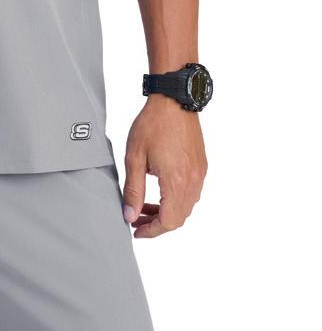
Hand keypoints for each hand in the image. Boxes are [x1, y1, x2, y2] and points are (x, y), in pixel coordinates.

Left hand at [122, 95, 207, 237]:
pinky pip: (192, 192)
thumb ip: (133, 190)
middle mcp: (192, 180)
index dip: (151, 231)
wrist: (173, 100)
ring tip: (145, 205)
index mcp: (176, 181)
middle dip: (157, 223)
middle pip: (179, 218)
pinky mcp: (201, 165)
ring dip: (167, 212)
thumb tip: (130, 216)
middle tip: (137, 219)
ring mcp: (199, 173)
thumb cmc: (152, 124)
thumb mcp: (135, 157)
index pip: (168, 221)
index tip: (136, 231)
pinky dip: (177, 199)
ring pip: (186, 206)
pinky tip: (160, 190)